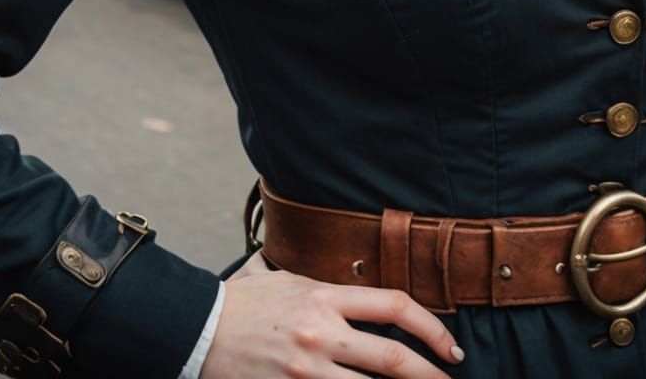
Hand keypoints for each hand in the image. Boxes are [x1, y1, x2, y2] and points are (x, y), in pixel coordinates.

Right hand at [203, 255, 463, 375]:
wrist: (195, 329)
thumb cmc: (241, 302)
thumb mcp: (284, 277)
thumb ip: (319, 283)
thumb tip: (345, 279)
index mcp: (324, 296)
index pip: (394, 305)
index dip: (431, 327)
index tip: (450, 346)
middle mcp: (321, 333)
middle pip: (392, 357)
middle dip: (431, 374)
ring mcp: (305, 370)